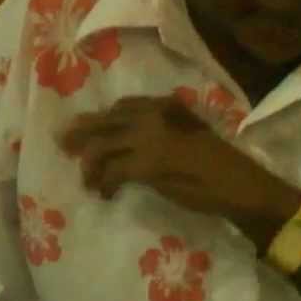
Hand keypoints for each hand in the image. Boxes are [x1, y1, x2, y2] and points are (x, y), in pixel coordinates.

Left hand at [60, 96, 298, 238]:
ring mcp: (148, 139)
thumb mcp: (188, 134)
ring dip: (90, 166)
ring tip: (86, 181)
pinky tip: (105, 195)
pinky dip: (104, 185)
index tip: (88, 128)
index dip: (101, 118)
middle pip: (105, 122)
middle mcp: (153, 115)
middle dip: (81, 134)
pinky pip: (113, 173)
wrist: (238, 183)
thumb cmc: (218, 163)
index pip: (122, 107)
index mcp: (164, 105)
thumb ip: (161, 130)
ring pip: (103, 147)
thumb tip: (130, 141)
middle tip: (62, 144)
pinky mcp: (147, 165)